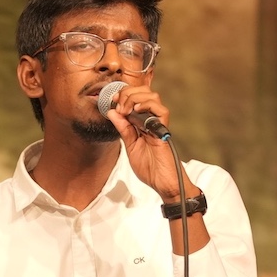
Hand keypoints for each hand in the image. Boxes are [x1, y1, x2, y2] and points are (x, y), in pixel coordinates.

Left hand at [105, 85, 190, 200]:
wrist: (162, 183)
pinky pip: (161, 111)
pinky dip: (147, 106)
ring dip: (135, 98)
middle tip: (118, 104)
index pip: (135, 98)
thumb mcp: (130, 146)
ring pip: (152, 96)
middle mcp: (151, 120)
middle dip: (127, 93)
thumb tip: (112, 112)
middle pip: (144, 92)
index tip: (112, 100)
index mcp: (142, 123)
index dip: (123, 94)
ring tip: (126, 109)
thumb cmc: (150, 169)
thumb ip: (123, 129)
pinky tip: (136, 111)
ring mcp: (158, 124)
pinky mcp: (164, 131)